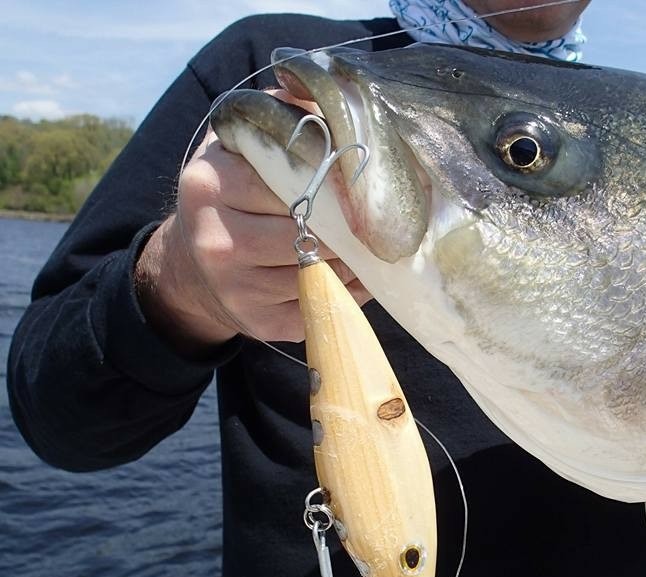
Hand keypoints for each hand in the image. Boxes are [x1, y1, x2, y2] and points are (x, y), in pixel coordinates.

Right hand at [135, 107, 369, 356]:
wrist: (189, 268)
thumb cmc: (228, 197)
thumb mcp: (234, 147)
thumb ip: (276, 117)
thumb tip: (330, 96)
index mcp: (209, 186)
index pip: (289, 183)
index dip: (330, 185)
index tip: (356, 184)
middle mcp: (214, 240)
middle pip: (306, 233)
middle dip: (344, 228)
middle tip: (370, 220)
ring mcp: (235, 289)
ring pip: (319, 273)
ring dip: (352, 262)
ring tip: (362, 247)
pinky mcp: (259, 325)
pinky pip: (321, 306)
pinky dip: (346, 291)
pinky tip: (351, 276)